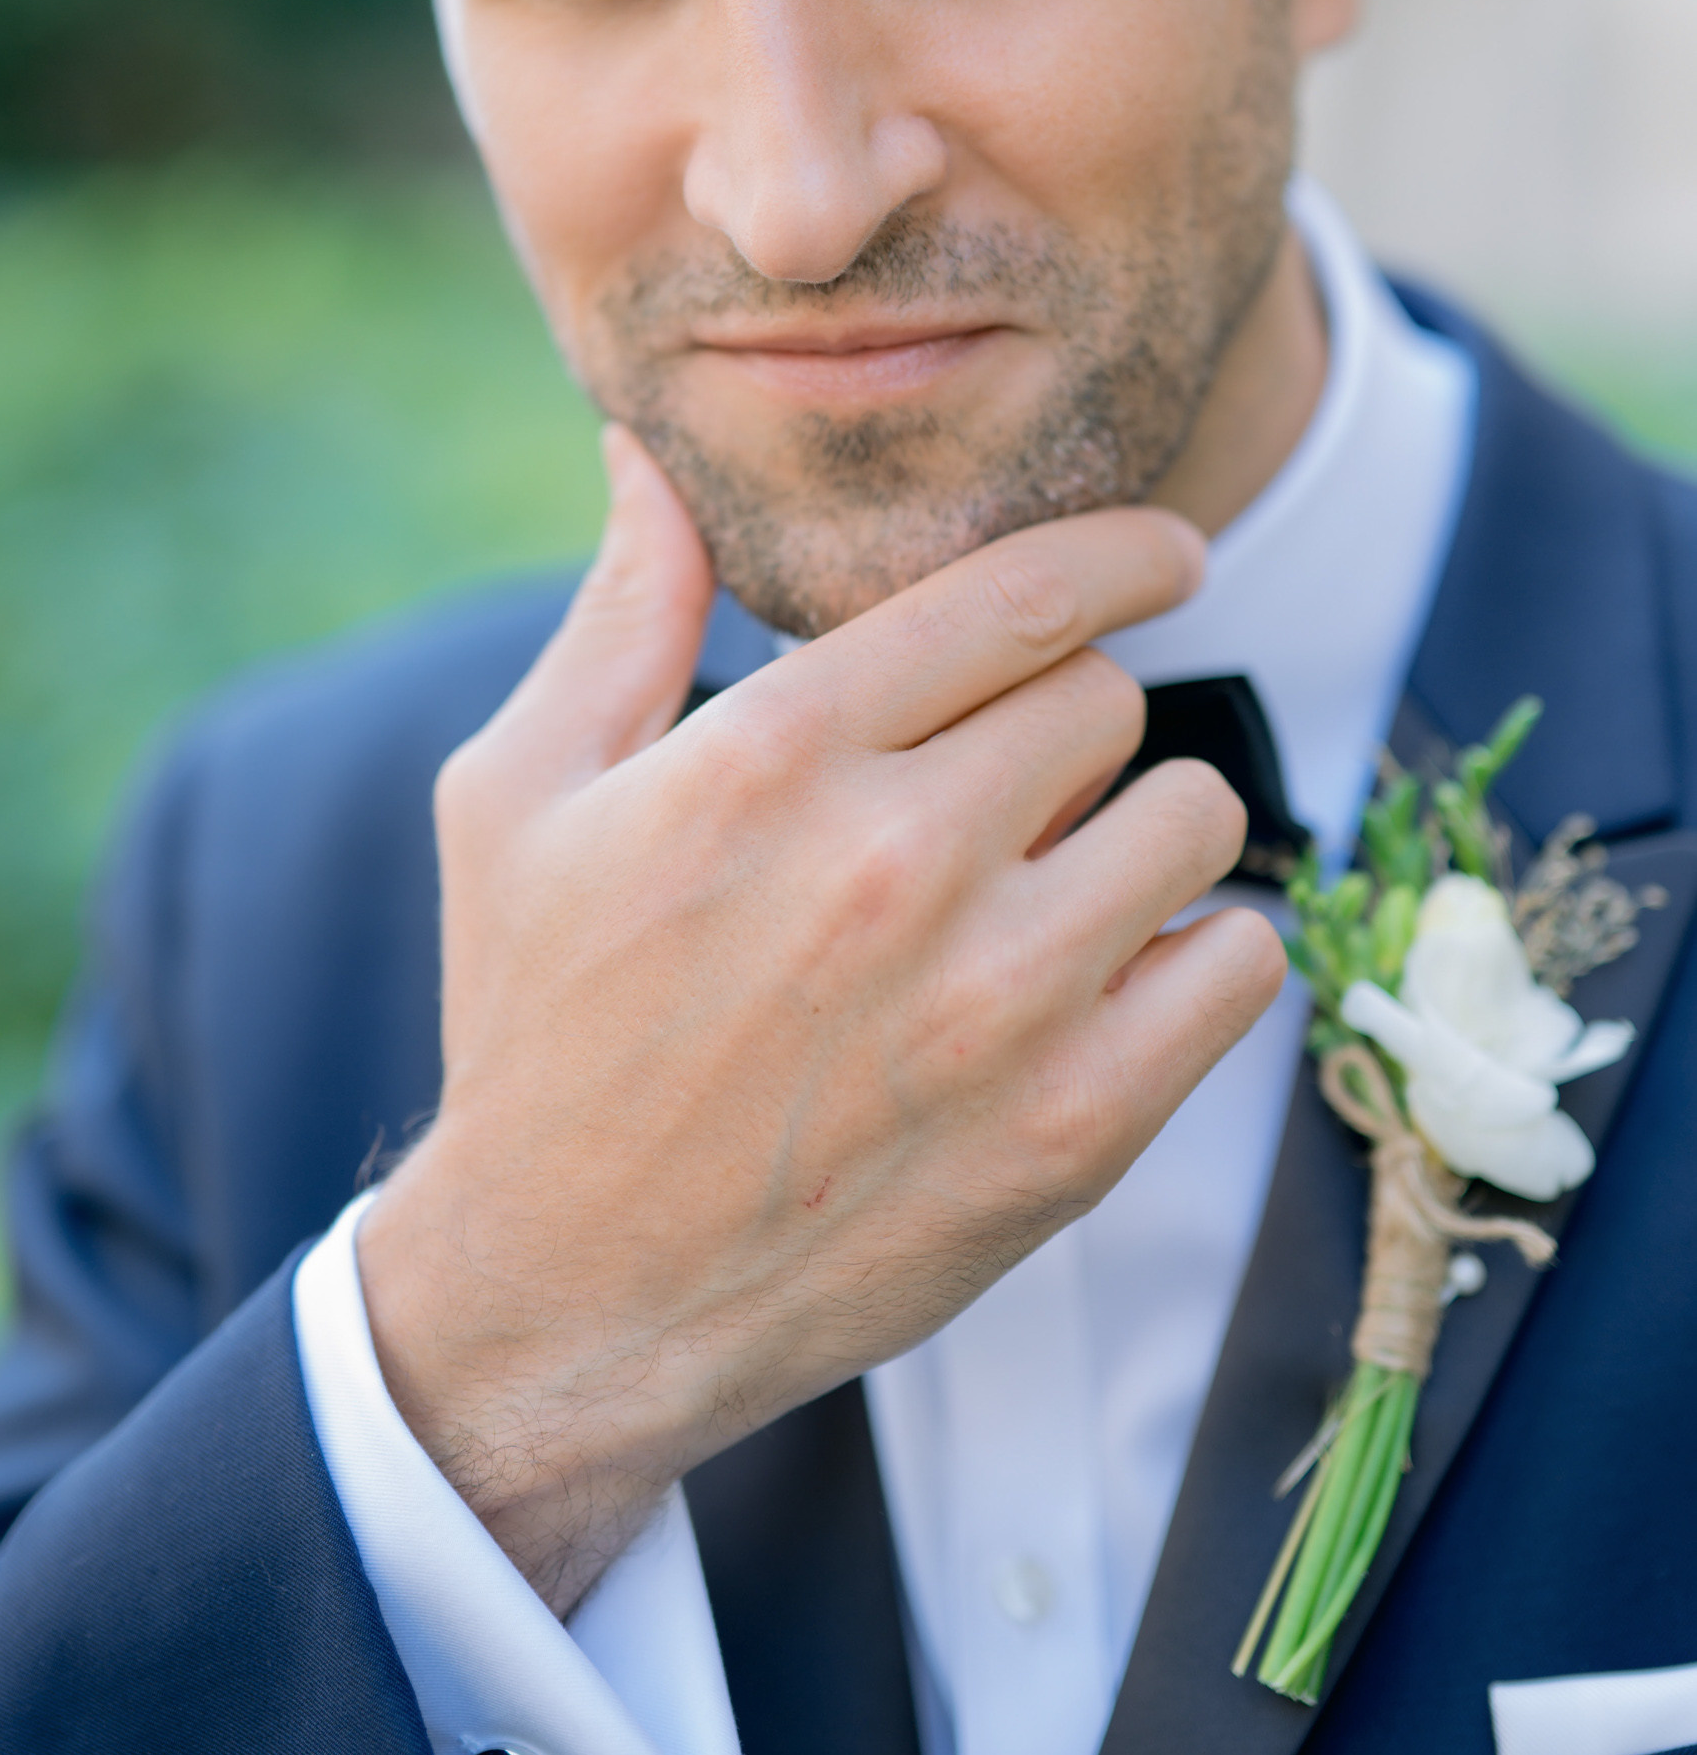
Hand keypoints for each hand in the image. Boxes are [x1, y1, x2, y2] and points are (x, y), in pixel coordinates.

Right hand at [356, 430, 1283, 1612]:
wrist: (568, 1298)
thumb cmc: (537, 1026)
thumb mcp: (519, 797)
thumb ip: (618, 613)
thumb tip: (646, 456)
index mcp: (773, 754)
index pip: (1024, 591)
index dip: (1124, 551)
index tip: (1167, 553)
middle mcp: (896, 859)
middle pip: (1103, 695)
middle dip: (1064, 720)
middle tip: (1004, 785)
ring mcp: (997, 1002)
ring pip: (1192, 814)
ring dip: (1141, 828)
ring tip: (1058, 878)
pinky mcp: (1071, 1131)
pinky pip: (1235, 965)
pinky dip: (1196, 956)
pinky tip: (1108, 975)